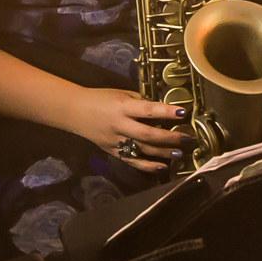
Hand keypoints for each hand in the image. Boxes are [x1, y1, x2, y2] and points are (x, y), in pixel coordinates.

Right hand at [63, 87, 191, 169]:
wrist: (74, 111)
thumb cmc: (101, 98)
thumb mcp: (122, 94)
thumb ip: (141, 102)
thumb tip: (163, 109)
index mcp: (122, 107)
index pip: (147, 110)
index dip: (165, 112)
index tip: (182, 113)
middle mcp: (120, 125)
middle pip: (147, 135)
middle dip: (169, 138)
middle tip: (186, 138)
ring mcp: (116, 141)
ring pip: (142, 150)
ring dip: (163, 153)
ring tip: (180, 154)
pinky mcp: (113, 152)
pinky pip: (132, 161)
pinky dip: (148, 165)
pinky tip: (162, 166)